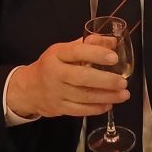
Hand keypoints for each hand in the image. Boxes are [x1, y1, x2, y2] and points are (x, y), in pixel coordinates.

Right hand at [5, 38, 128, 117]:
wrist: (28, 88)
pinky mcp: (58, 108)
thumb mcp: (64, 50)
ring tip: (123, 95)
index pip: (77, 52)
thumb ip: (87, 45)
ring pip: (84, 96)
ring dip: (106, 96)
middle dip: (105, 80)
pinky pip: (80, 110)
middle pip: (82, 77)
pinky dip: (96, 108)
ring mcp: (56, 92)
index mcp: (57, 54)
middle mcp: (55, 73)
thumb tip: (113, 41)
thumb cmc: (52, 66)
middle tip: (123, 82)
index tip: (114, 57)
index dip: (96, 54)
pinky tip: (109, 105)